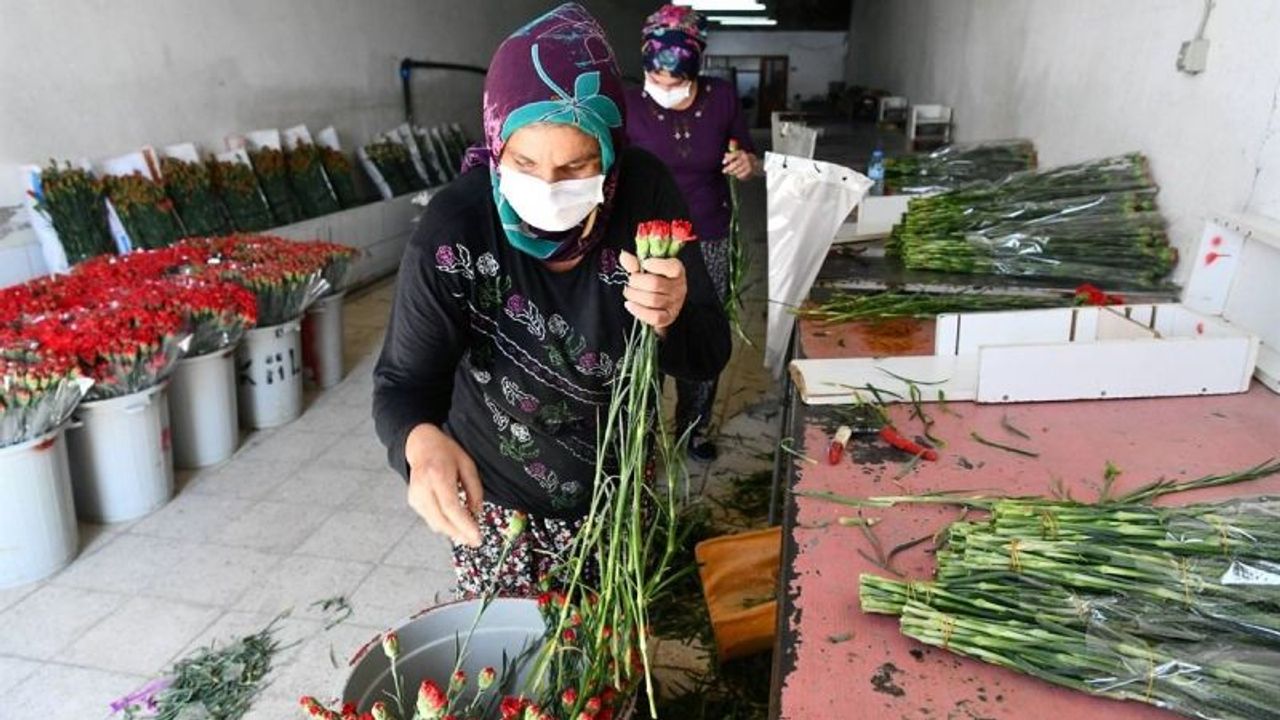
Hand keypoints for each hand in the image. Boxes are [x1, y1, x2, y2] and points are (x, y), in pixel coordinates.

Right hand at [405, 423, 482, 546]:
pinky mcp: (413, 502)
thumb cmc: (446, 452)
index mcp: (438, 475)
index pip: (451, 507)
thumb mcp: (468, 465)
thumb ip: (475, 490)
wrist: (421, 445)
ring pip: (435, 523)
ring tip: (468, 532)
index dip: (464, 525)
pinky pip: (431, 519)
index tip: (477, 537)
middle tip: (475, 541)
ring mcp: (415, 496)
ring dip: (453, 531)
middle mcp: (423, 487)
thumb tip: (477, 514)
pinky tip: (454, 521)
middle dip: (460, 534)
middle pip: (441, 520)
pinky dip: (444, 523)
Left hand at [619, 250, 686, 334]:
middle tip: (629, 281)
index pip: (671, 268)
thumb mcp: (647, 268)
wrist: (662, 300)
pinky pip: (654, 317)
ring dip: (634, 295)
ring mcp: (675, 304)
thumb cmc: (654, 279)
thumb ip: (635, 262)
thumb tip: (624, 257)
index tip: (644, 264)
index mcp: (677, 270)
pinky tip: (629, 304)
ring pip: (652, 300)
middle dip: (636, 282)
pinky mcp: (668, 317)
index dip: (656, 265)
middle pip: (655, 284)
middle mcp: (679, 287)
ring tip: (628, 292)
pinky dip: (638, 311)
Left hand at [722, 150, 757, 179]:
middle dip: (728, 168)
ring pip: (737, 170)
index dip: (728, 158)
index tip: (723, 163)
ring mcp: (748, 165)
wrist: (756, 164)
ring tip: (730, 172)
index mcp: (742, 153)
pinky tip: (737, 174)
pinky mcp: (750, 171)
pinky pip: (741, 175)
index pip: (734, 154)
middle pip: (735, 164)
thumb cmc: (744, 159)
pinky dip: (737, 175)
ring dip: (732, 172)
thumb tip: (725, 154)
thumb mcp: (739, 154)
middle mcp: (746, 158)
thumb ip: (732, 154)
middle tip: (724, 171)